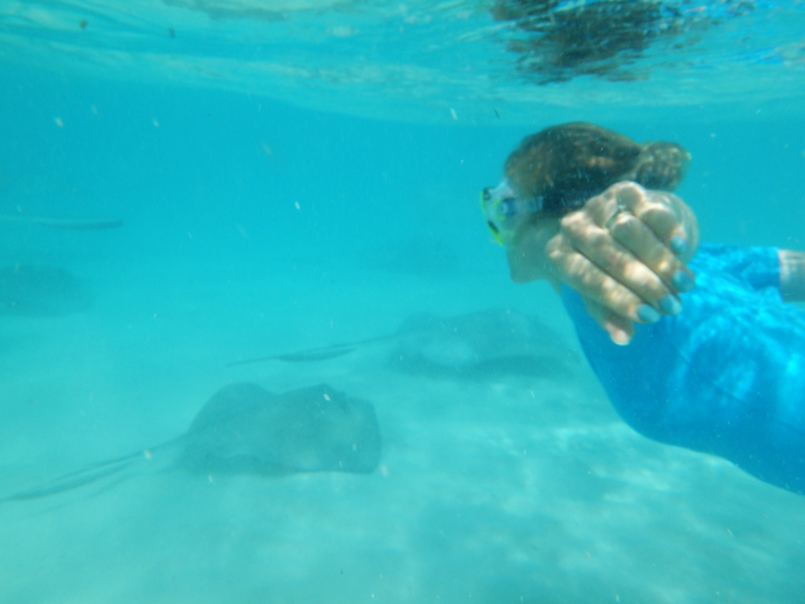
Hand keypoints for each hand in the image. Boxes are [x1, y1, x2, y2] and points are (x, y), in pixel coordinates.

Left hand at [544, 182, 698, 344]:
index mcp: (558, 255)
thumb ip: (609, 313)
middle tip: (673, 307)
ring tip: (686, 285)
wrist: (618, 228)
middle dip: (644, 284)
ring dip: (661, 261)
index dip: (618, 299)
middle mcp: (572, 227)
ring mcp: (597, 205)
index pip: (585, 278)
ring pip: (630, 231)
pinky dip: (667, 229)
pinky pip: (647, 208)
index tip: (649, 318)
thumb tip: (623, 338)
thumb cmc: (606, 271)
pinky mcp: (622, 190)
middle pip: (608, 255)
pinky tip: (683, 249)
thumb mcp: (601, 293)